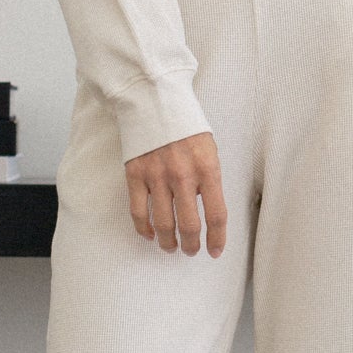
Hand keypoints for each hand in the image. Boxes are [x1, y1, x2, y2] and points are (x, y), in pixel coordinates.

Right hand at [125, 131, 227, 257]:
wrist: (155, 101)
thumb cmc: (186, 127)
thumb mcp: (210, 149)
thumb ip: (210, 180)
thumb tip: (208, 212)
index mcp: (207, 169)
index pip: (216, 215)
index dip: (217, 239)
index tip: (215, 251)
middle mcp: (182, 175)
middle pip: (189, 225)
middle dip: (191, 245)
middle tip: (191, 251)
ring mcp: (156, 176)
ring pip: (163, 224)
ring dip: (168, 242)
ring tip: (172, 247)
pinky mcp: (135, 175)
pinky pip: (139, 212)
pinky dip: (144, 229)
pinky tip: (150, 235)